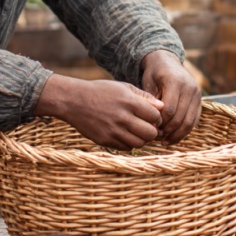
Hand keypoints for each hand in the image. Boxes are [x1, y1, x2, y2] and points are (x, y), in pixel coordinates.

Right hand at [35, 74, 164, 149]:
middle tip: (148, 127)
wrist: (74, 100)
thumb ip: (144, 97)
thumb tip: (162, 107)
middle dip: (152, 131)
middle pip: (150, 133)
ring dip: (142, 139)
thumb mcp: (123, 87)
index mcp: (129, 102)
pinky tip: (125, 135)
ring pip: (139, 144)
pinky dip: (129, 144)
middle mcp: (122, 118)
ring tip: (137, 132)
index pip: (156, 116)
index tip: (153, 117)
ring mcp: (113, 131)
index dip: (158, 118)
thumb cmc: (101, 91)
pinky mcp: (105, 140)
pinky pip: (125, 148)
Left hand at [141, 50, 201, 143]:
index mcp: (175, 81)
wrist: (168, 61)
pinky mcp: (199, 100)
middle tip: (156, 138)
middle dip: (168, 131)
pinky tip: (173, 137)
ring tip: (165, 142)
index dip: (160, 122)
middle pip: (180, 118)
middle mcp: (189, 88)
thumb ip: (150, 101)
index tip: (150, 128)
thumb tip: (152, 122)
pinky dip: (185, 131)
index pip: (169, 109)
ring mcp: (197, 94)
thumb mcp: (148, 82)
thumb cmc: (154, 72)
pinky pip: (194, 120)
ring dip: (177, 135)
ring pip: (189, 122)